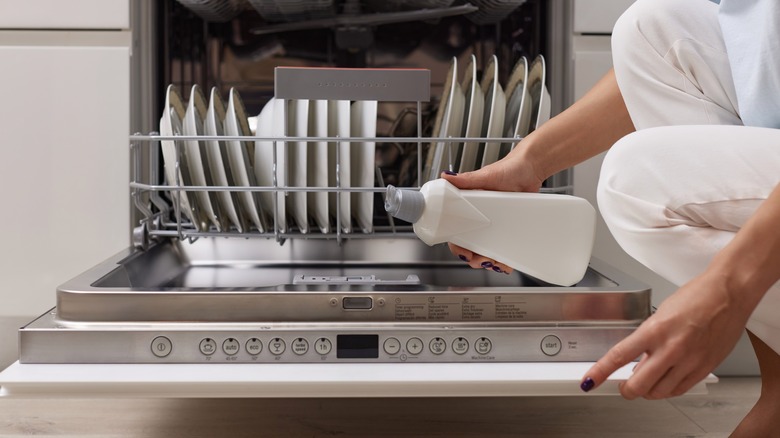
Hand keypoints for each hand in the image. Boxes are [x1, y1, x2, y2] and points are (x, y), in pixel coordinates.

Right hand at [441, 148, 544, 272]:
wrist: (532, 168)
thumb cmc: (508, 168)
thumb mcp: (485, 176)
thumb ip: (465, 180)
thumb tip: (446, 178)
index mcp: (469, 207)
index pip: (456, 230)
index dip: (457, 244)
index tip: (463, 252)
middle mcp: (479, 217)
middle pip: (471, 244)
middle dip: (474, 257)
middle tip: (481, 260)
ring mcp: (495, 223)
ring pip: (487, 248)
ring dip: (489, 260)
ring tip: (495, 262)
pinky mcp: (509, 226)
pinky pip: (504, 246)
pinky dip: (504, 257)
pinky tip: (507, 261)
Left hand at [581, 270, 749, 398]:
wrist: (728, 294)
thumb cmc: (696, 297)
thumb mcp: (660, 315)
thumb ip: (647, 340)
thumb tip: (636, 363)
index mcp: (655, 330)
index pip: (619, 356)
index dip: (600, 372)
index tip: (589, 381)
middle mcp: (671, 348)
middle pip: (638, 385)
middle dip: (626, 390)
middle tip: (623, 386)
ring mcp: (689, 361)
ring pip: (659, 392)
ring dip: (647, 391)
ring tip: (646, 381)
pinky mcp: (705, 368)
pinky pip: (680, 390)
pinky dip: (667, 390)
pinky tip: (664, 382)